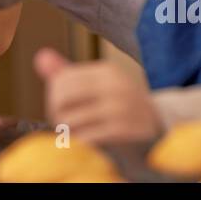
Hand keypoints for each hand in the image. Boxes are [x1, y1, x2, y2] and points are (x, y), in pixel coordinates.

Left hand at [34, 48, 163, 144]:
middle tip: (63, 124)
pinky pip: (87, 137)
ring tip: (76, 134)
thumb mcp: (98, 86)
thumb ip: (68, 74)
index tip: (60, 109)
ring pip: (71, 119)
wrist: (160, 128)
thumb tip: (40, 56)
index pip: (62, 79)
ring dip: (67, 131)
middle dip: (56, 113)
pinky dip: (81, 142)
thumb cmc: (121, 106)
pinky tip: (86, 143)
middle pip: (62, 97)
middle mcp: (114, 85)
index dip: (53, 97)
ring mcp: (121, 107)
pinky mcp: (125, 130)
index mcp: (107, 71)